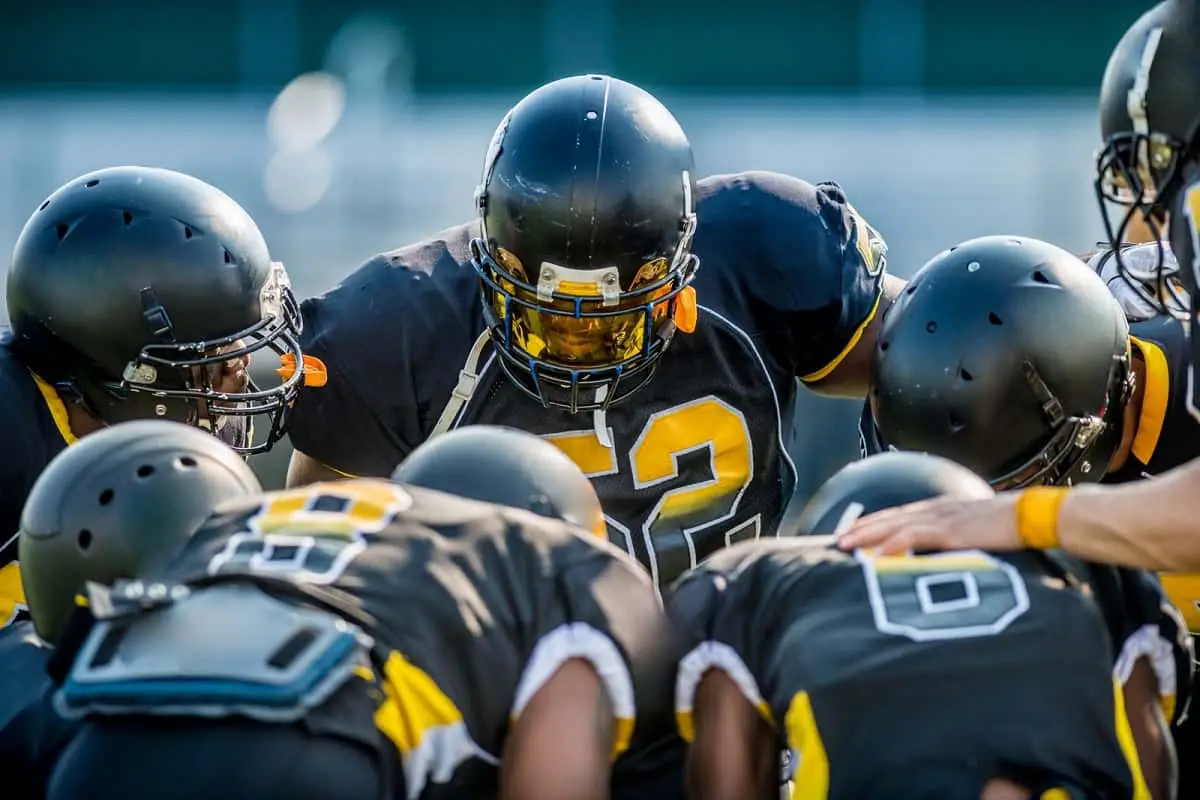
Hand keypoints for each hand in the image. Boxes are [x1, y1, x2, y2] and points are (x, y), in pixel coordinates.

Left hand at [836, 493, 1022, 553]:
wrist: (1033, 516)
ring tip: (846, 545)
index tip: (853, 531)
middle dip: (861, 528)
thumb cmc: (1010, 527)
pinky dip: (894, 545)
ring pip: (894, 524)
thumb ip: (954, 538)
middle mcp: (935, 510)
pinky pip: (915, 536)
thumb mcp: (974, 531)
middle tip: (837, 539)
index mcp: (940, 510)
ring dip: (868, 535)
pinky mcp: (951, 530)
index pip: (898, 515)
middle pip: (888, 517)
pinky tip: (879, 555)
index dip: (873, 523)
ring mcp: (941, 518)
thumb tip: (941, 555)